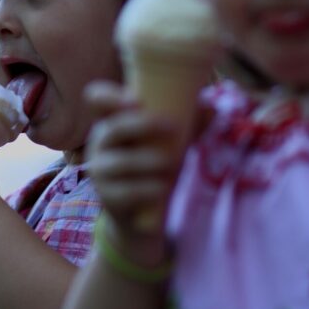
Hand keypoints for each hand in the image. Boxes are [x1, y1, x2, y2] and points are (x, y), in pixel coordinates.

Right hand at [84, 81, 181, 237]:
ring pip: (121, 162)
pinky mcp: (107, 196)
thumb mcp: (170, 141)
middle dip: (144, 125)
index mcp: (113, 121)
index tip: (136, 100)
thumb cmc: (155, 164)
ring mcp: (99, 170)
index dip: (109, 95)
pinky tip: (162, 188)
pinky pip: (126, 192)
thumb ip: (189, 123)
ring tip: (174, 164)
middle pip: (114, 128)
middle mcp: (100, 142)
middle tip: (174, 128)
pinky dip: (148, 189)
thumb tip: (212, 111)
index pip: (96, 99)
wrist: (141, 212)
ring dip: (150, 161)